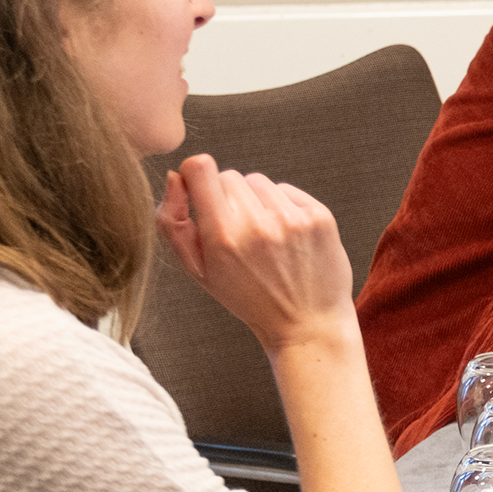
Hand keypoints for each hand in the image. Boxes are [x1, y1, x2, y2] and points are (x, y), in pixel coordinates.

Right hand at [157, 154, 355, 352]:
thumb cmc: (249, 298)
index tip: (200, 190)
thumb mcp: (199, 270)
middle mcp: (259, 224)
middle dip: (227, 198)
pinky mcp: (319, 217)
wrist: (307, 323)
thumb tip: (175, 176)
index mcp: (223, 237)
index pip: (199, 168)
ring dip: (256, 201)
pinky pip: (287, 190)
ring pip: (259, 181)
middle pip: (229, 176)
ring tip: (263, 237)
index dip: (196, 175)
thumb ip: (173, 222)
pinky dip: (282, 206)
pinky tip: (286, 237)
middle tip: (237, 232)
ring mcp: (293, 219)